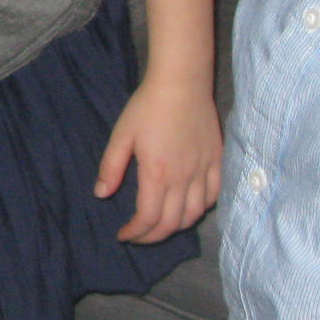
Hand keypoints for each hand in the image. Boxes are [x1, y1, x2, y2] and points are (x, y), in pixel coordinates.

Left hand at [95, 76, 220, 241]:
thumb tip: (101, 194)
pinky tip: (189, 206)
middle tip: (138, 235)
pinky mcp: (217, 160)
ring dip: (177, 226)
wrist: (182, 83)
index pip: (148, 218)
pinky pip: (214, 195)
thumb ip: (111, 167)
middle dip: (152, 236)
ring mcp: (204, 170)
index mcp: (157, 174)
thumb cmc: (147, 106)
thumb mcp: (122, 136)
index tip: (123, 235)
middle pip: (172, 223)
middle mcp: (183, 178)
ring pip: (195, 213)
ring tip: (160, 224)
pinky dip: (201, 208)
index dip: (135, 233)